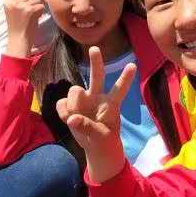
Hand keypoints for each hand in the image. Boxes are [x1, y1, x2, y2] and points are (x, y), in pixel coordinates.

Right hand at [3, 0, 45, 58]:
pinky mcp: (30, 10)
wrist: (18, 40)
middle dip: (32, 2)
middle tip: (28, 14)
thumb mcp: (12, 11)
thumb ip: (17, 1)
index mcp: (7, 1)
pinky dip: (41, 12)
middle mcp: (13, 2)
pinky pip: (41, 6)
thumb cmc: (17, 27)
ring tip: (32, 17)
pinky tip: (36, 18)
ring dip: (37, 7)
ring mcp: (22, 6)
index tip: (24, 8)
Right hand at [56, 45, 133, 175]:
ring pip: (74, 90)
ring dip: (73, 103)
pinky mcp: (70, 106)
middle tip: (95, 49)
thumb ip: (87, 127)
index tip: (133, 65)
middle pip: (97, 76)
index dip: (125, 78)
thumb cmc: (104, 141)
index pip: (119, 89)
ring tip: (76, 119)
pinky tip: (68, 120)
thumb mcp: (101, 137)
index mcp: (111, 104)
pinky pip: (62, 102)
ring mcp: (83, 101)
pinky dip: (63, 111)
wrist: (94, 147)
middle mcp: (97, 97)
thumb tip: (71, 118)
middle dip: (96, 62)